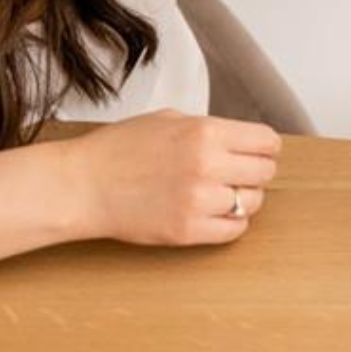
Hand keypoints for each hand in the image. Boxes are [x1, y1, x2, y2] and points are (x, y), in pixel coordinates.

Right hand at [66, 111, 281, 245]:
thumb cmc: (120, 150)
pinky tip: (216, 213)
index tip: (263, 150)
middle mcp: (207, 166)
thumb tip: (242, 139)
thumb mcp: (171, 120)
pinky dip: (232, 223)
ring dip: (244, 198)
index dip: (268, 146)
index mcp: (206, 132)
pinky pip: (233, 231)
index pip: (267, 141)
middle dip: (258, 171)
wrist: (83, 185)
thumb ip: (210, 129)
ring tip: (225, 192)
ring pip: (252, 203)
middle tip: (244, 172)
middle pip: (265, 172)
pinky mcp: (187, 231)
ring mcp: (198, 201)